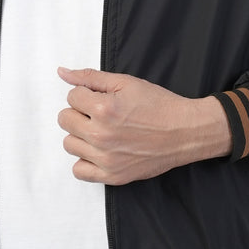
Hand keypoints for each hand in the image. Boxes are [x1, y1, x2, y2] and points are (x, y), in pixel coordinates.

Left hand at [57, 66, 230, 184]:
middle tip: (101, 113)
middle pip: (65, 120)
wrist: (185, 131)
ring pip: (69, 144)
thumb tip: (62, 73)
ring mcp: (106, 159)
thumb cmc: (159, 105)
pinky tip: (99, 151)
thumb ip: (90, 77)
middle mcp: (101, 135)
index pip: (71, 97)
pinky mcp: (112, 176)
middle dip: (80, 112)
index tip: (101, 98)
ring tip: (102, 131)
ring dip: (81, 135)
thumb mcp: (126, 82)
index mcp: (104, 109)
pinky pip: (79, 171)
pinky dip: (85, 160)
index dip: (86, 94)